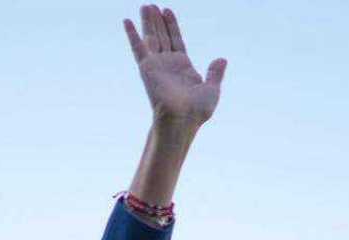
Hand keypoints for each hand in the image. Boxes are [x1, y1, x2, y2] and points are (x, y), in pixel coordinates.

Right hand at [124, 5, 226, 127]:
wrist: (183, 119)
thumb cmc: (197, 111)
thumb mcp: (212, 89)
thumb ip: (215, 73)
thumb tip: (222, 59)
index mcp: (183, 67)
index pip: (176, 40)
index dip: (172, 26)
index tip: (167, 11)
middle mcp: (168, 64)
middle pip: (162, 36)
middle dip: (157, 20)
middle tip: (151, 4)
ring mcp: (156, 64)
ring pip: (151, 37)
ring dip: (148, 21)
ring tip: (145, 5)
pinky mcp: (147, 67)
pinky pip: (138, 47)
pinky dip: (132, 34)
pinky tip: (127, 21)